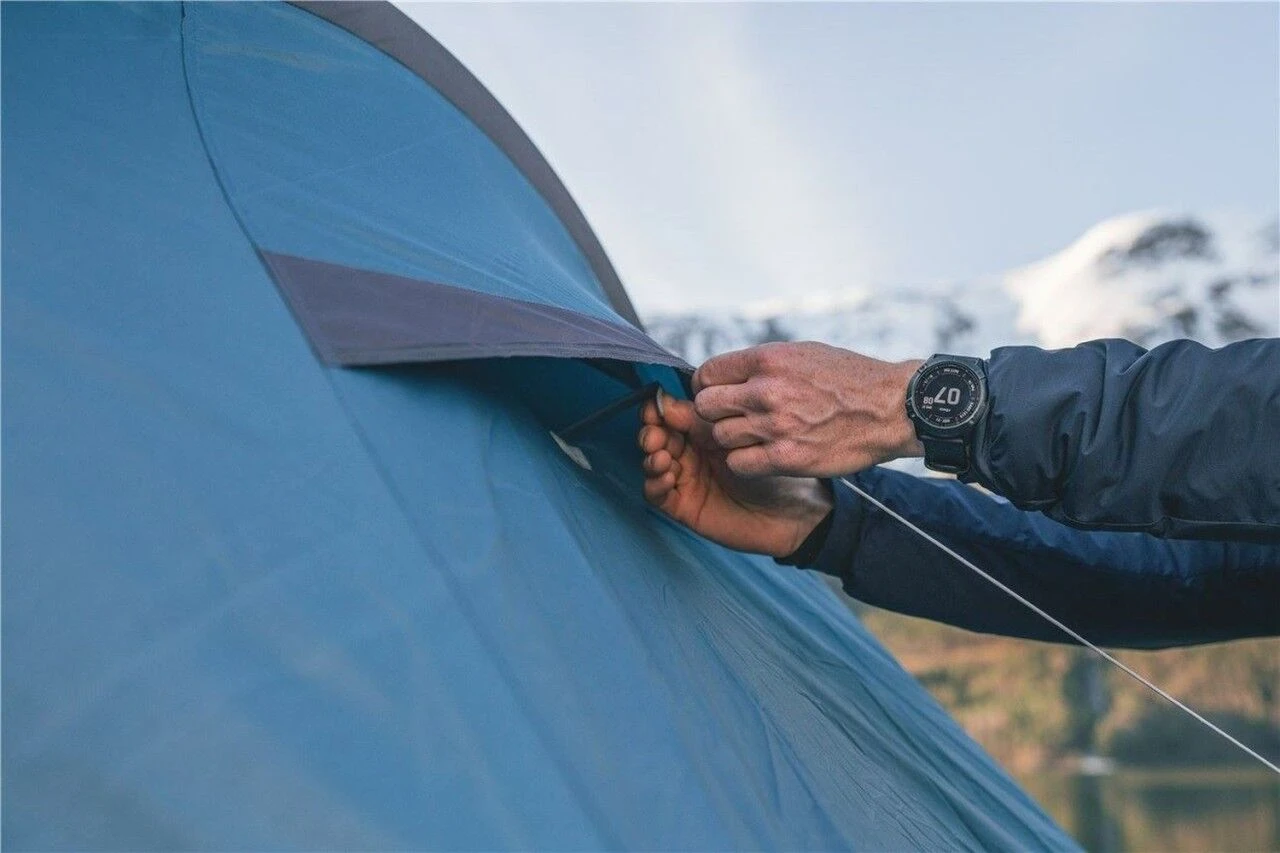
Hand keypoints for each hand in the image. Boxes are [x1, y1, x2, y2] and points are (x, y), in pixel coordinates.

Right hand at [638, 391, 832, 557]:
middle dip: (651, 432)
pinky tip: (667, 476)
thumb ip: (704, 422)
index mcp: (703, 431)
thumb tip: (667, 402)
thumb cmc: (774, 469)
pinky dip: (655, 484)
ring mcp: (686, 478)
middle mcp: (691, 453)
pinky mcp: (683, 505)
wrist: (792, 511)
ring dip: (650, 456)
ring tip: (662, 455)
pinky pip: (657, 494)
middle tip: (656, 433)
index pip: (671, 415)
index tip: (655, 405)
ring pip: (652, 463)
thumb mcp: (739, 438)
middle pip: (656, 437)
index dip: (659, 410)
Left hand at [691, 342, 923, 477]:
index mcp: (768, 359)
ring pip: (720, 436)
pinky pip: (739, 463)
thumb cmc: (849, 379)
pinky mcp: (787, 457)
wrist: (892, 408)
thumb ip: (763, 365)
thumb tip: (727, 375)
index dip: (708, 386)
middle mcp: (767, 390)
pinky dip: (745, 461)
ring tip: (755, 436)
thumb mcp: (803, 354)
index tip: (718, 394)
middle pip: (706, 406)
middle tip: (733, 418)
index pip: (708, 373)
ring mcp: (775, 425)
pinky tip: (762, 455)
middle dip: (714, 413)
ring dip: (732, 438)